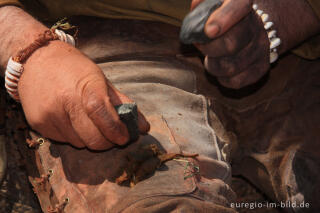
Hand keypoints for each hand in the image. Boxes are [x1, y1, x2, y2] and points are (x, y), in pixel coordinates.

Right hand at [18, 41, 149, 149]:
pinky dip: (73, 136)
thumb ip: (123, 104)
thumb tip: (144, 127)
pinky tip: (69, 119)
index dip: (115, 129)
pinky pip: (63, 141)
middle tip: (112, 136)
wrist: (35, 60)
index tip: (125, 137)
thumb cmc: (74, 69)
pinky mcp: (37, 124)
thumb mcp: (101, 79)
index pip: (101, 112)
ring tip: (86, 121)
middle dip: (107, 142)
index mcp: (85, 85)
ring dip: (88, 138)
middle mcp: (64, 101)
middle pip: (92, 138)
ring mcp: (48, 114)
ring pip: (79, 143)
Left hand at [191, 0, 269, 88]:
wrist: (250, 26)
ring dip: (212, 65)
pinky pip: (235, 81)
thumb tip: (195, 12)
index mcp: (243, 4)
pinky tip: (220, 67)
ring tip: (210, 56)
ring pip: (230, 67)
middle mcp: (257, 26)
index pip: (238, 7)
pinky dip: (221, 78)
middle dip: (208, 49)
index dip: (223, 19)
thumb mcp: (213, 3)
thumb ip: (203, 4)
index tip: (208, 30)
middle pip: (231, 44)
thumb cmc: (222, 14)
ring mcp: (262, 48)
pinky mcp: (261, 67)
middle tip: (201, 45)